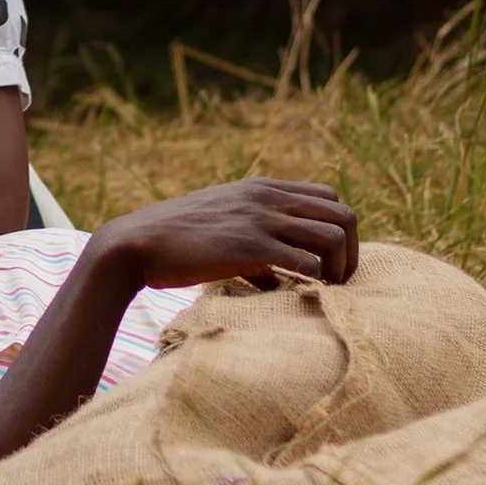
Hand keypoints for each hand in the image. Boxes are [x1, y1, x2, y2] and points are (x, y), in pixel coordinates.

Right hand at [101, 178, 356, 288]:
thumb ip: (254, 238)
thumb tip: (277, 274)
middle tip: (336, 283)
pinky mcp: (249, 246)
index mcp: (261, 188)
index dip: (336, 232)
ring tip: (323, 293)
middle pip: (344, 215)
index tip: (327, 264)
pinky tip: (298, 297)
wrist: (136, 244)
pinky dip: (314, 283)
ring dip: (338, 270)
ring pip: (334, 236)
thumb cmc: (175, 243)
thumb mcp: (221, 225)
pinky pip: (308, 263)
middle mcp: (267, 197)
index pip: (328, 198)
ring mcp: (260, 219)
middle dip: (349, 254)